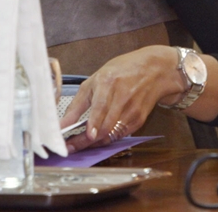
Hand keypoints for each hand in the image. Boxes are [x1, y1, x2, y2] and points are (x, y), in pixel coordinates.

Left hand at [59, 45, 182, 152]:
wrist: (153, 70)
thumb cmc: (121, 72)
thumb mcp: (94, 80)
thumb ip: (77, 103)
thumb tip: (63, 122)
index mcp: (109, 82)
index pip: (101, 106)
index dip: (94, 123)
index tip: (86, 135)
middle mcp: (122, 97)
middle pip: (106, 126)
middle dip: (86, 140)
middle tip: (70, 147)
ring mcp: (133, 110)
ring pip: (111, 134)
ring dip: (94, 142)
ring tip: (78, 144)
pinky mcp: (139, 120)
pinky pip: (119, 135)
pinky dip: (106, 138)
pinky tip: (95, 138)